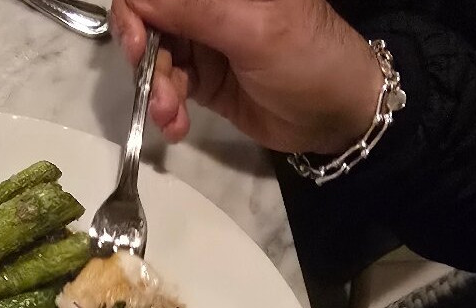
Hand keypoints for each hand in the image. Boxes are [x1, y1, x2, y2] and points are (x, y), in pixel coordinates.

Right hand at [110, 0, 380, 153]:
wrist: (339, 115)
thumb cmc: (307, 60)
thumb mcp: (253, 29)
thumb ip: (195, 9)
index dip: (136, 13)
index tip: (137, 47)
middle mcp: (207, 6)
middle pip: (148, 22)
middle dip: (146, 61)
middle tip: (156, 94)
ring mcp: (203, 42)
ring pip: (155, 60)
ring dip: (157, 92)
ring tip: (172, 118)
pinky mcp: (204, 80)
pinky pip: (168, 89)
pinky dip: (167, 110)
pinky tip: (177, 127)